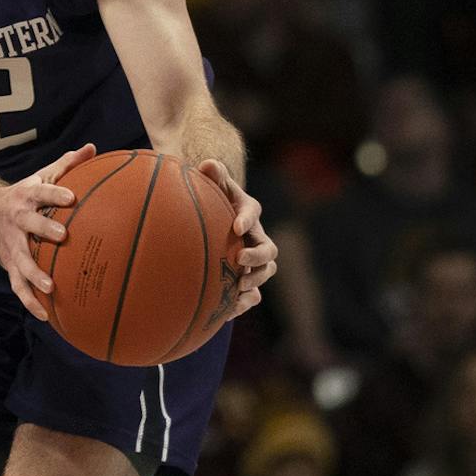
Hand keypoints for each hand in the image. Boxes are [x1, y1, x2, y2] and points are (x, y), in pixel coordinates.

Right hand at [0, 142, 95, 321]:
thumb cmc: (23, 195)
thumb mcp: (40, 176)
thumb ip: (66, 164)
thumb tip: (92, 148)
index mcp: (26, 197)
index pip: (41, 192)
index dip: (54, 194)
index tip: (70, 197)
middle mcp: (16, 221)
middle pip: (29, 225)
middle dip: (43, 230)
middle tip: (62, 237)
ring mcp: (11, 245)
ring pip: (20, 261)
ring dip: (34, 274)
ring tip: (50, 288)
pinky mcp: (9, 264)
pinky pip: (18, 286)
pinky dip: (30, 301)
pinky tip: (46, 316)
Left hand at [197, 158, 275, 310]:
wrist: (208, 220)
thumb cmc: (207, 200)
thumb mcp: (209, 185)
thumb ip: (211, 174)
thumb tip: (208, 164)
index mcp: (246, 211)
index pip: (252, 211)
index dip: (247, 219)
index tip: (236, 227)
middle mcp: (255, 237)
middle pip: (268, 250)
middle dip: (257, 257)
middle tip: (239, 260)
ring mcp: (252, 261)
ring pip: (265, 273)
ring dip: (254, 281)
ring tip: (237, 287)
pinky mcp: (245, 280)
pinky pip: (252, 295)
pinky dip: (243, 303)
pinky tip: (226, 311)